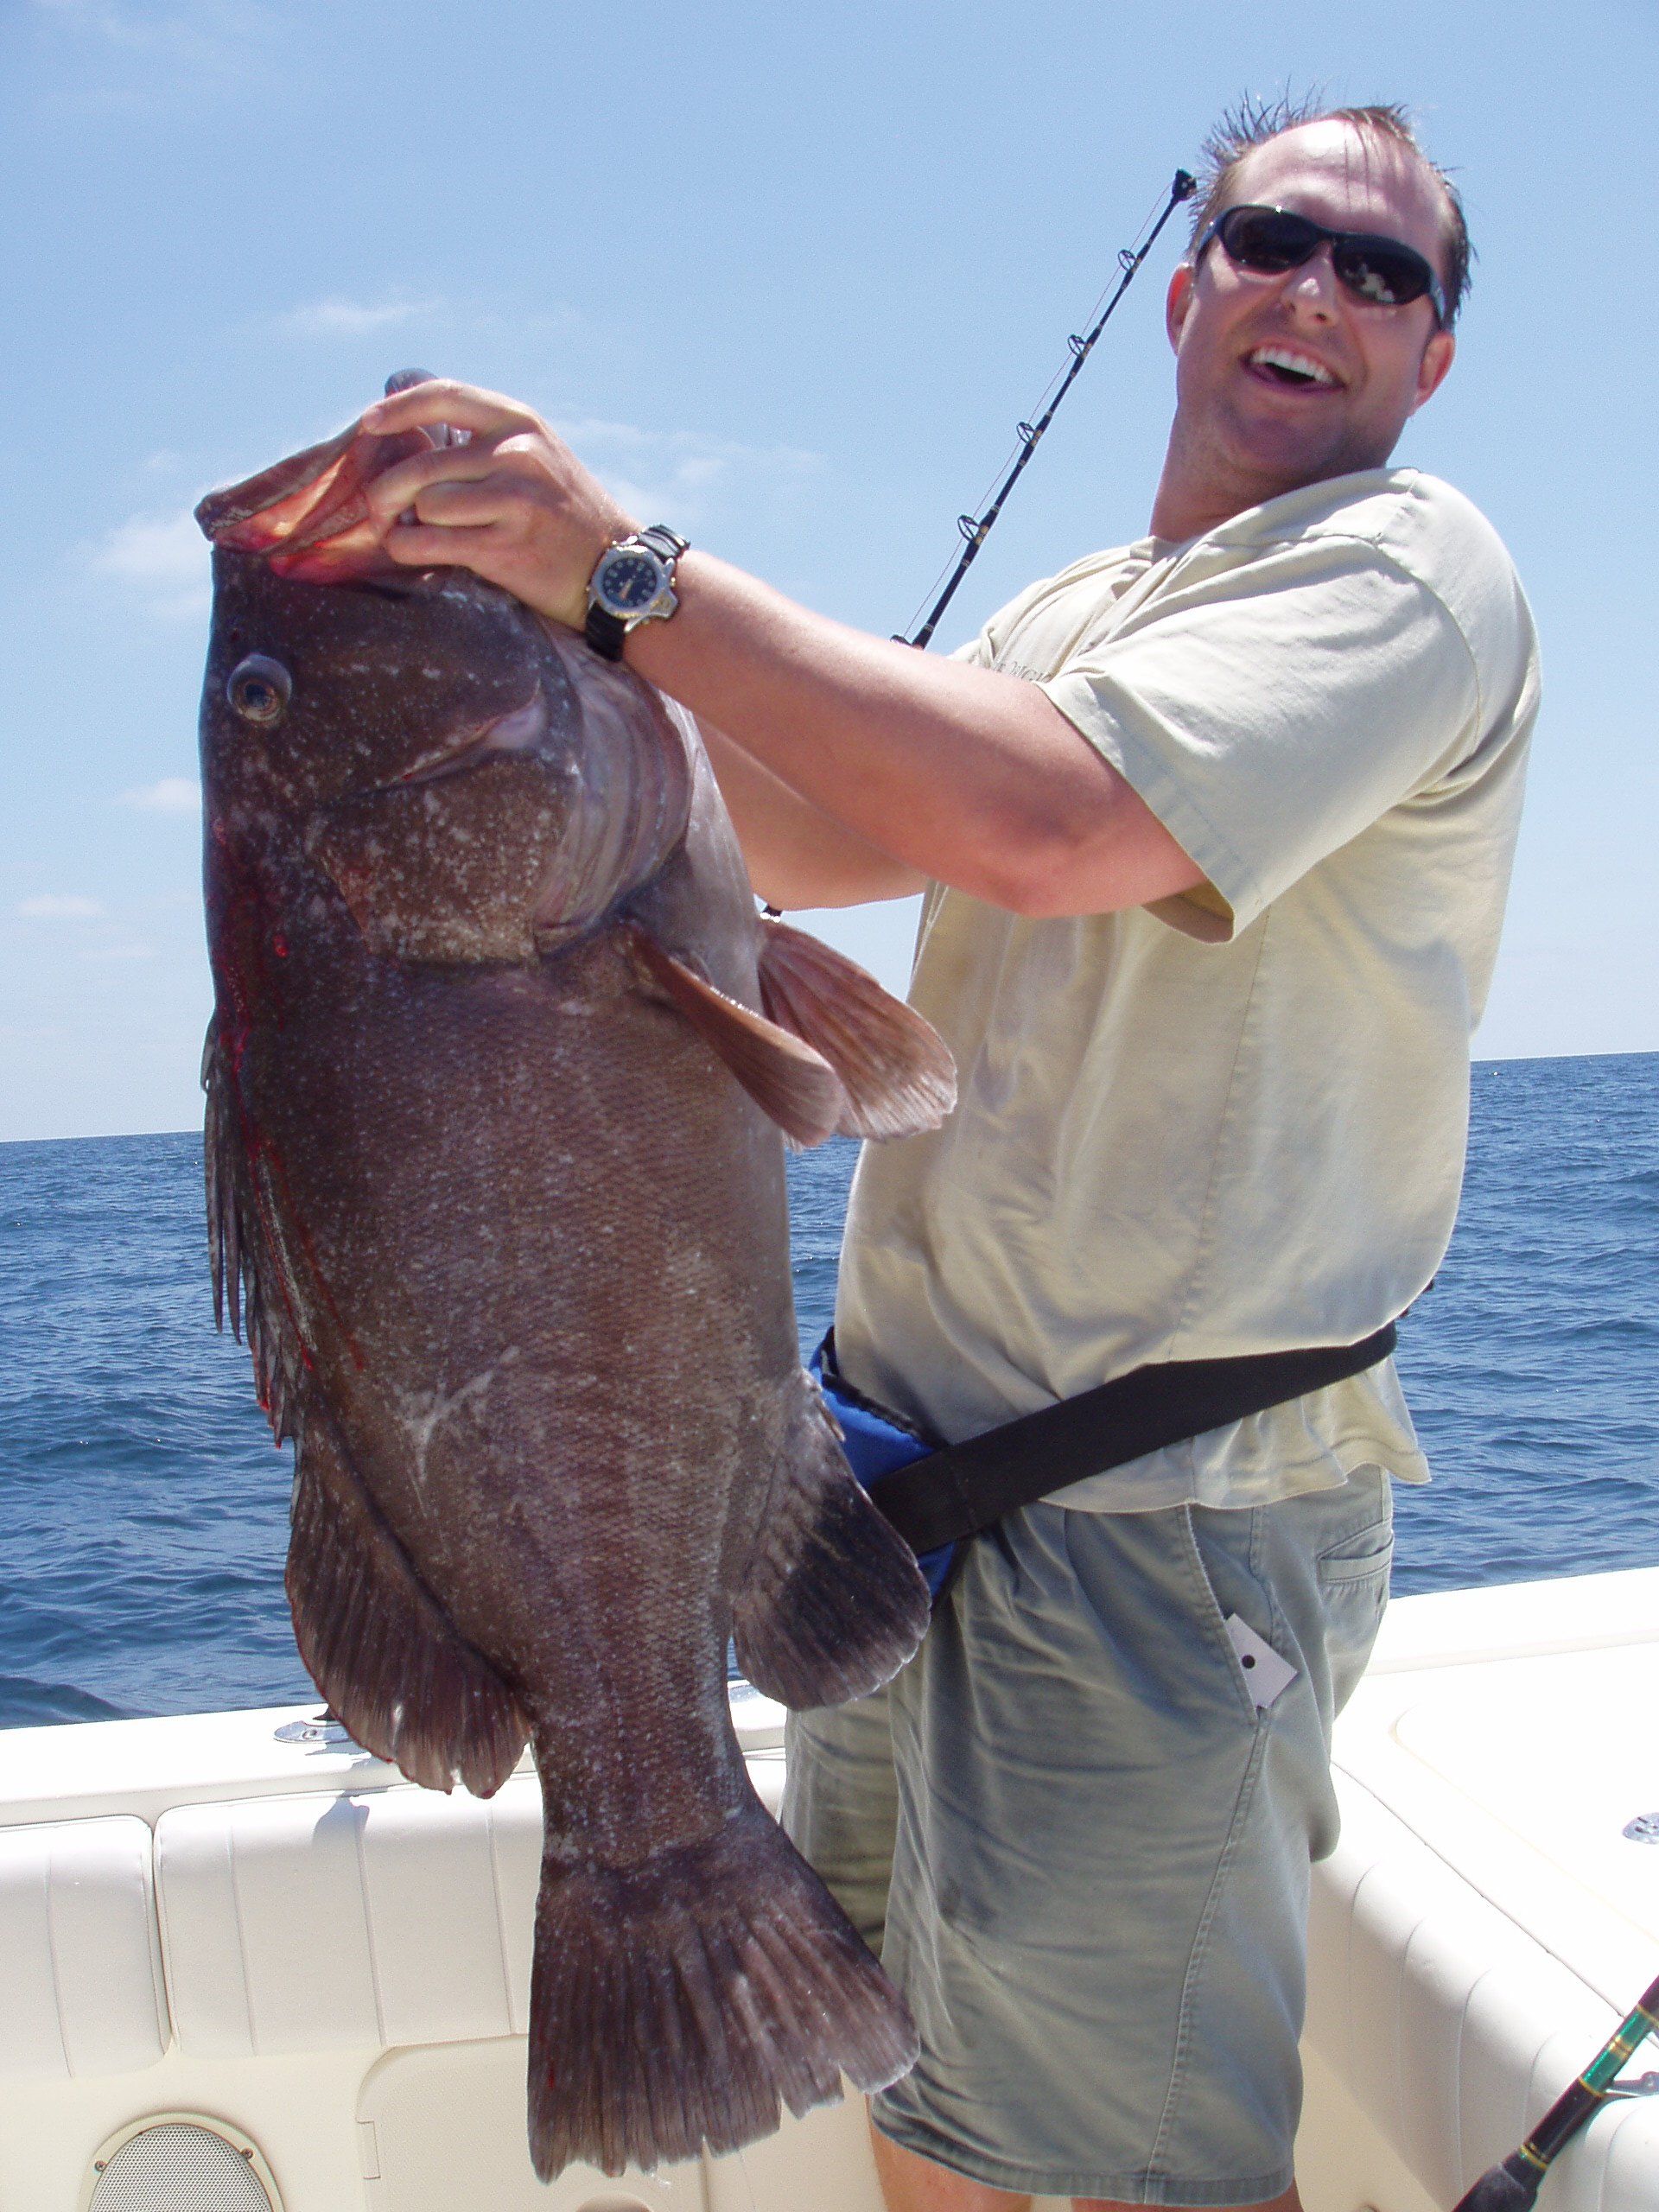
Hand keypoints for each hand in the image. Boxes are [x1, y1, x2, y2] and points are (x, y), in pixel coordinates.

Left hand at [358, 380, 637, 628]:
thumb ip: (486, 442)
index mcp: (520, 422)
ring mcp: (513, 500)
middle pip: (420, 465)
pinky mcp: (505, 546)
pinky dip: (408, 549)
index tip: (369, 425)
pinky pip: (430, 542)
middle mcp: (517, 453)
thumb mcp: (538, 456)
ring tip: (406, 534)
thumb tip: (411, 434)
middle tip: (379, 510)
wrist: (617, 571)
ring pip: (423, 505)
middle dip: (385, 492)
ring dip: (403, 525)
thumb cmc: (566, 515)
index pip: (443, 395)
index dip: (397, 409)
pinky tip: (412, 551)